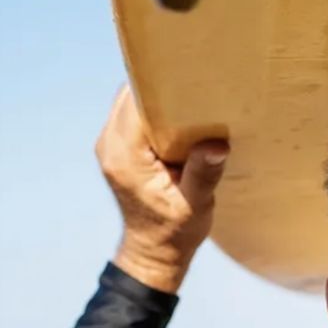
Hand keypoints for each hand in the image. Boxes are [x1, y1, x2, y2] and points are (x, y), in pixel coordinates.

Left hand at [96, 84, 228, 292]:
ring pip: (130, 101)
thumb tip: (217, 145)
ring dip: (157, 96)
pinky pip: (132, 114)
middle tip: (195, 80)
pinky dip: (153, 108)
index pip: (138, 103)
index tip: (190, 76)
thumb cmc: (175, 232)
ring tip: (189, 93)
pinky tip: (178, 112)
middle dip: (161, 84)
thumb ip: (203, 174)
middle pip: (131, 95)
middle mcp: (110, 146)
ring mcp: (110, 145)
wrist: (153, 252)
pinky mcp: (117, 147)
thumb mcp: (195, 206)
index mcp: (125, 158)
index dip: (163, 84)